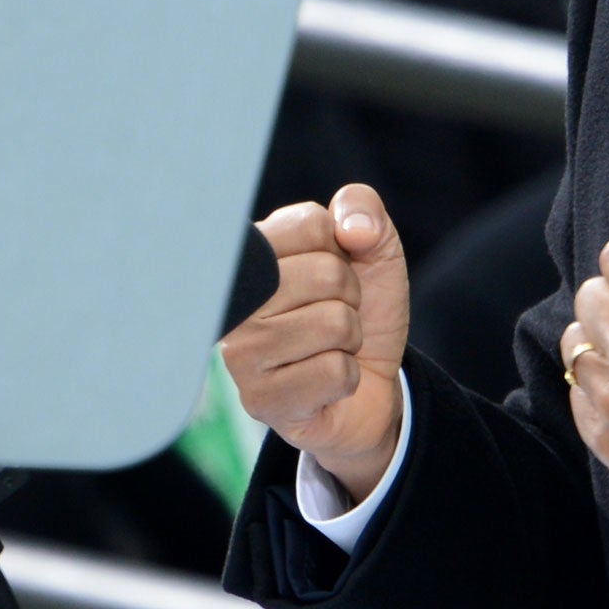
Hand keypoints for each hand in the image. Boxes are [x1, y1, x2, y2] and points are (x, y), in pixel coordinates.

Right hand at [219, 184, 407, 501]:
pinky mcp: (260, 399)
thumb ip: (362, 209)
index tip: (328, 272)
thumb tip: (353, 229)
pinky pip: (334, 372)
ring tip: (328, 346)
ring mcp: (241, 352)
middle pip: (327, 273)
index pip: (311, 224)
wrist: (370, 382)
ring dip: (350, 338)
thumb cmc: (360, 308)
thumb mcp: (372, 248)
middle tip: (333, 314)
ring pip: (334, 323)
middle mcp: (235, 299)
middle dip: (350, 296)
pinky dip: (346, 377)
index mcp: (253, 253)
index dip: (342, 248)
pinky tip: (323, 382)